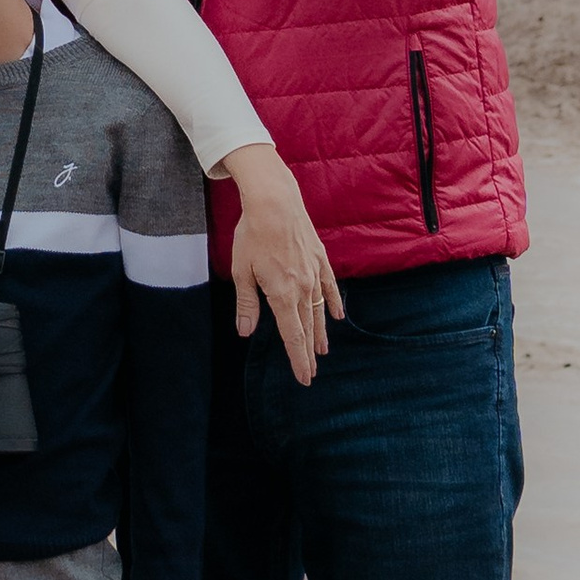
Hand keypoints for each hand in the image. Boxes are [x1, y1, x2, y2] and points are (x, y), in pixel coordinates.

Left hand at [219, 144, 342, 384]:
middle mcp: (302, 287)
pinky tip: (337, 316)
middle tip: (311, 373)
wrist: (274, 201)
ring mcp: (314, 272)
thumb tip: (245, 332)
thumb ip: (247, 303)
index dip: (297, 358)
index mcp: (282, 294)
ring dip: (320, 332)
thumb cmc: (252, 235)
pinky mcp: (320, 258)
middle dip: (308, 352)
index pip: (292, 335)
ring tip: (322, 351)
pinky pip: (329, 286)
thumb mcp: (241, 271)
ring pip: (319, 310)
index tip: (303, 378)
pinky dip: (333, 302)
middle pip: (307, 327)